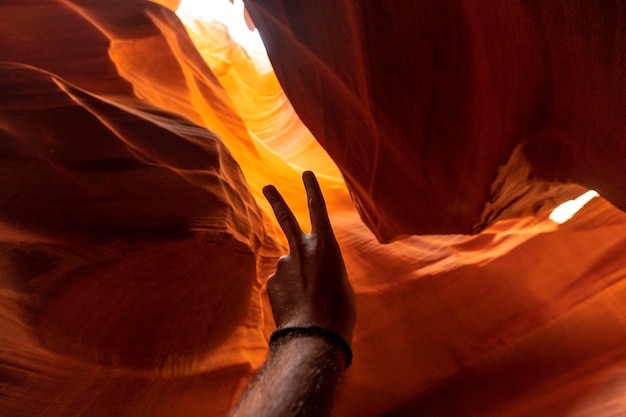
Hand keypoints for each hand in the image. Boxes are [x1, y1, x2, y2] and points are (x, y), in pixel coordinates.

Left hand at [263, 171, 355, 343]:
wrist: (314, 335)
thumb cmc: (338, 310)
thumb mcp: (339, 282)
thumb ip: (322, 268)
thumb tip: (306, 271)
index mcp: (326, 245)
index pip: (318, 209)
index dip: (312, 189)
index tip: (306, 173)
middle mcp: (302, 248)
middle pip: (286, 218)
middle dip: (276, 200)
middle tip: (266, 186)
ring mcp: (283, 263)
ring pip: (289, 266)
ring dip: (297, 280)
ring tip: (308, 301)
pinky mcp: (271, 280)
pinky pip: (281, 284)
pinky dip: (288, 294)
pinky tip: (296, 308)